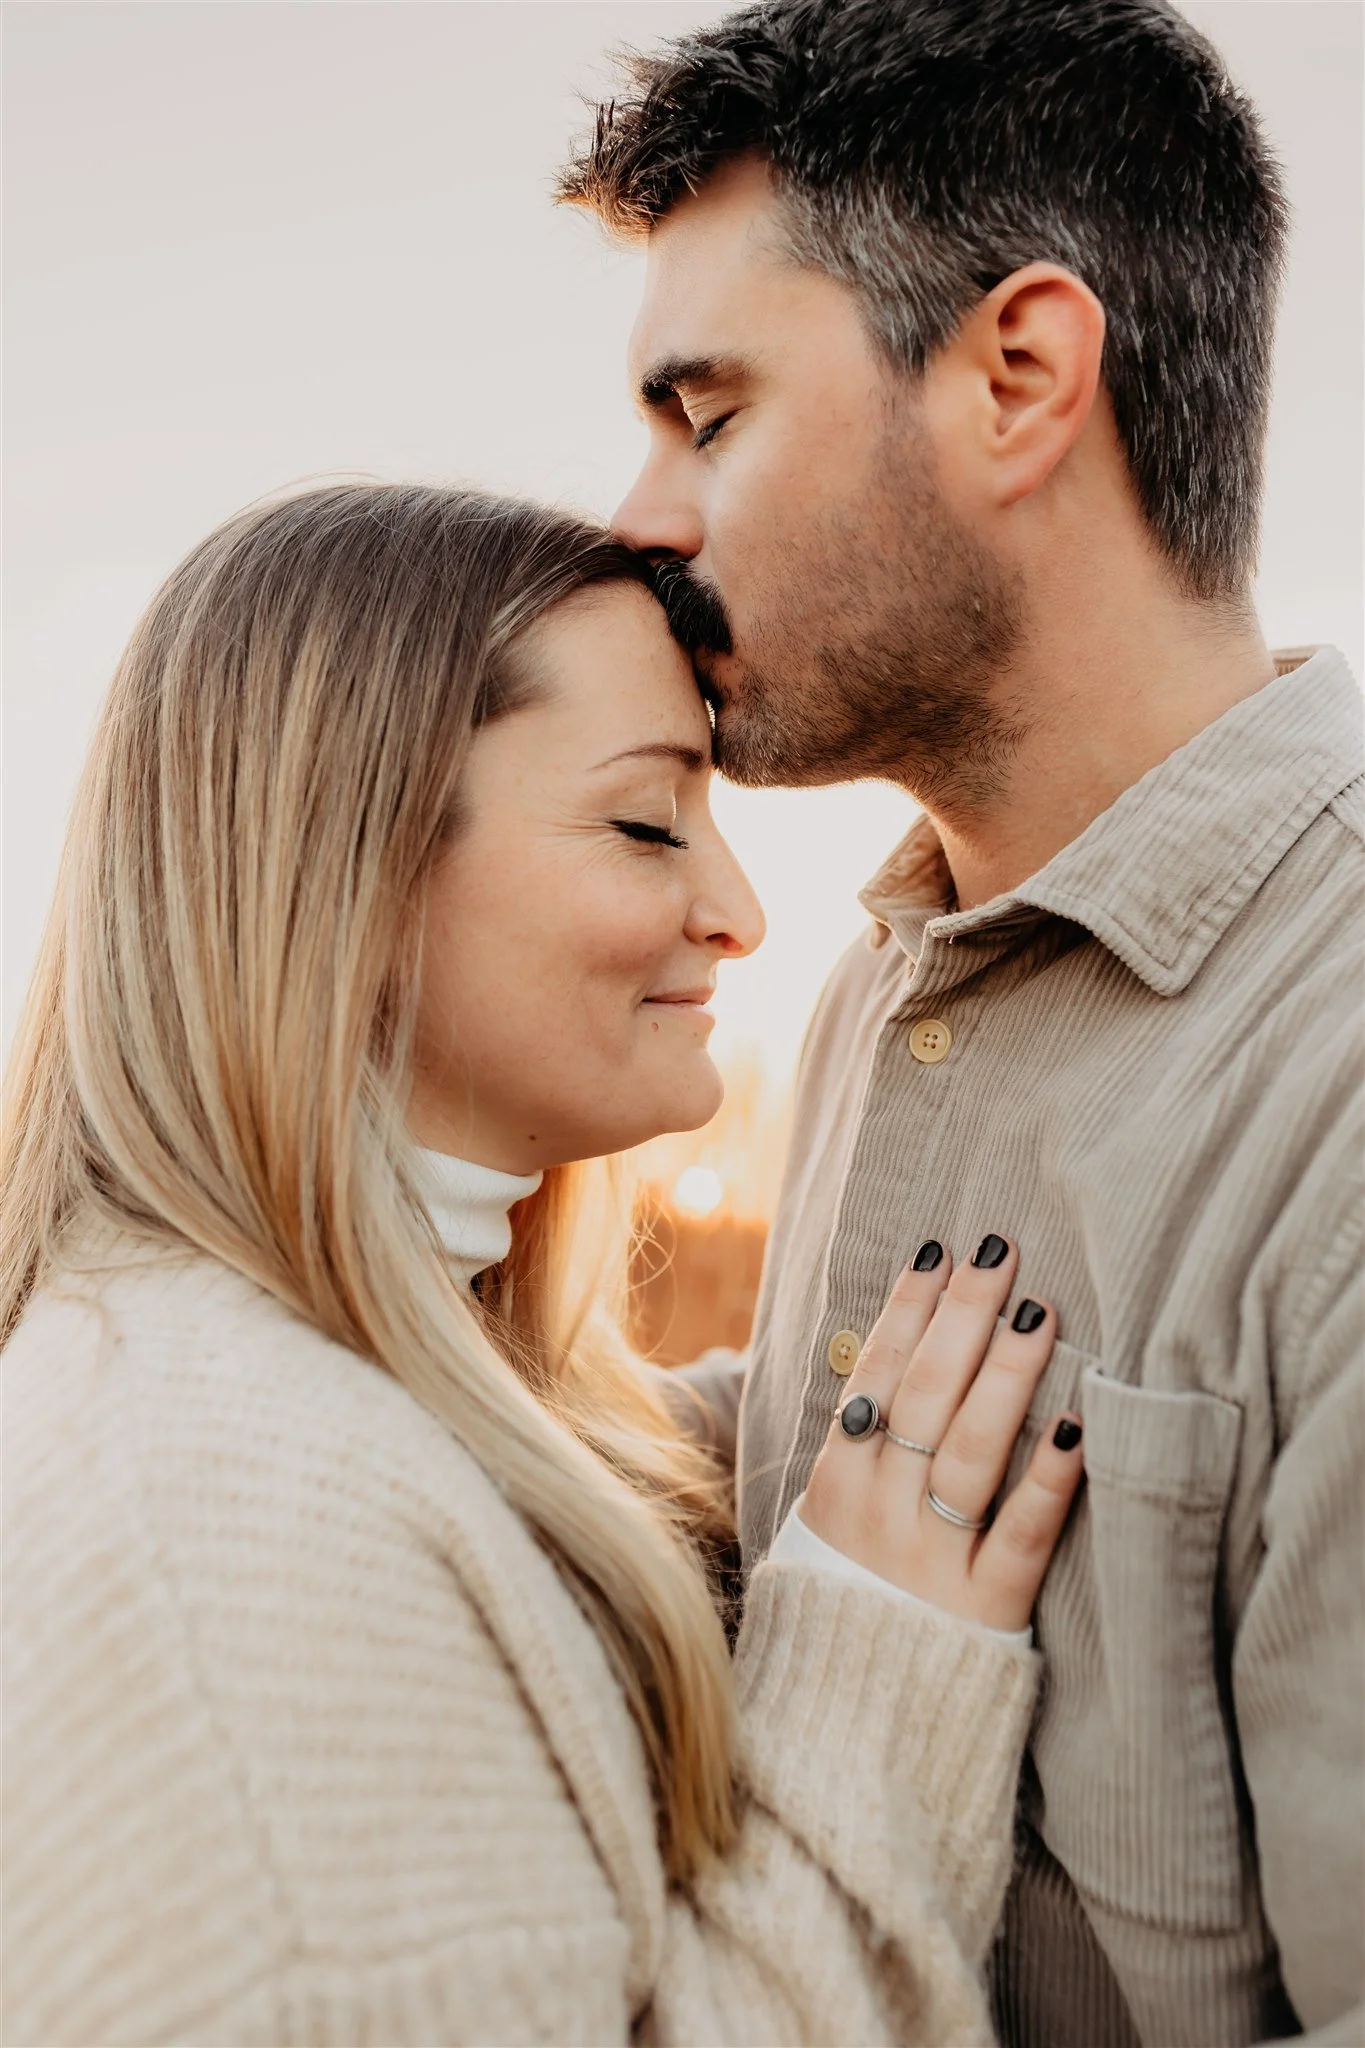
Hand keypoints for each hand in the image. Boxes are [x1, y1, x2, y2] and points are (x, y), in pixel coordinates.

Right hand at [799, 1237, 1083, 1633]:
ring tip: (1041, 1310)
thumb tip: (889, 1354)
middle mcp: (877, 1512)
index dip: (909, 1311)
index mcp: (835, 1484)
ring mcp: (928, 1560)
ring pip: (970, 1449)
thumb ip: (858, 1450)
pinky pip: (1020, 1536)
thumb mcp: (827, 1526)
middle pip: (925, 1395)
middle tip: (1001, 1251)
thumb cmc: (849, 1607)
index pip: (876, 1376)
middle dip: (963, 1314)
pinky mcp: (983, 1612)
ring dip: (1006, 1373)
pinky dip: (1049, 1482)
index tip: (940, 1252)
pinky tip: (1076, 1428)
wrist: (844, 1729)